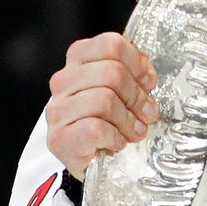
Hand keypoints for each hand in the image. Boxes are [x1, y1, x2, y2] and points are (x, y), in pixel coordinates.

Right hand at [46, 32, 159, 179]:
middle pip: (112, 73)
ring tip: (133, 131)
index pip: (111, 44)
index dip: (137, 63)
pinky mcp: (59, 138)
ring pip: (104, 100)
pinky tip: (117, 143)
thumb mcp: (125, 90)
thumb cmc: (110, 122)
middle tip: (146, 113)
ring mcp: (58, 109)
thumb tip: (147, 77)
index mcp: (80, 61)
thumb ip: (134, 75)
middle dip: (136, 96)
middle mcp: (64, 81)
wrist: (92, 161)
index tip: (148, 82)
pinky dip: (115, 138)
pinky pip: (96, 128)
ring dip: (128, 120)